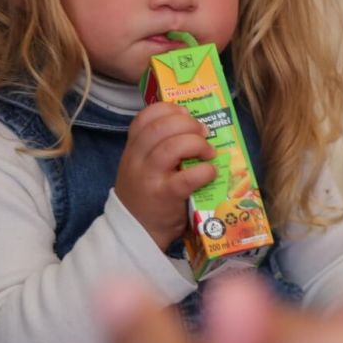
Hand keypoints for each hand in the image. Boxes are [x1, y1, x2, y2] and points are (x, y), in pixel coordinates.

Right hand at [115, 101, 217, 250]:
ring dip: (197, 144)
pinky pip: (187, 177)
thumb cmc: (145, 197)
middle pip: (161, 127)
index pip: (145, 117)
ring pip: (172, 147)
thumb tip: (193, 127)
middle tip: (203, 132)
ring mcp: (150, 178)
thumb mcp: (140, 167)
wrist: (135, 233)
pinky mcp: (165, 196)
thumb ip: (157, 148)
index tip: (185, 113)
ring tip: (209, 152)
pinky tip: (209, 172)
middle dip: (187, 123)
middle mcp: (137, 160)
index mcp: (132, 149)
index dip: (168, 109)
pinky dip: (204, 170)